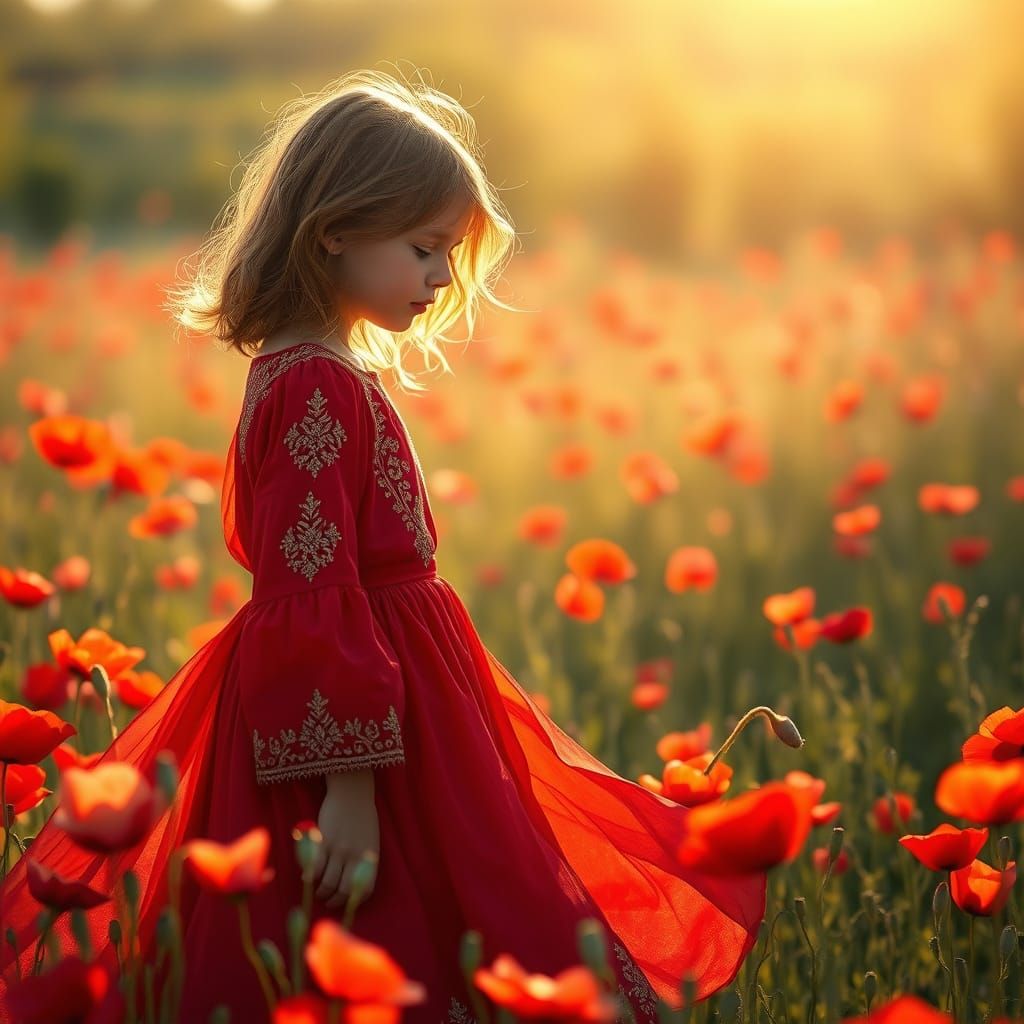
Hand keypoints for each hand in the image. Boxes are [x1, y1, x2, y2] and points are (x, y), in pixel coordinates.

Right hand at [314, 769, 378, 909]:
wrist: (352, 791)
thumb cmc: (362, 814)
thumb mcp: (370, 837)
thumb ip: (362, 858)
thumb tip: (351, 879)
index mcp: (370, 856)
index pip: (365, 889)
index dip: (355, 900)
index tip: (347, 901)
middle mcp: (356, 855)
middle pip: (344, 890)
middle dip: (334, 901)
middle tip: (328, 901)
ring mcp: (339, 849)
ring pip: (328, 882)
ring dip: (321, 892)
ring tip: (318, 891)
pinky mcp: (324, 841)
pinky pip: (315, 867)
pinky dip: (310, 877)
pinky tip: (308, 877)